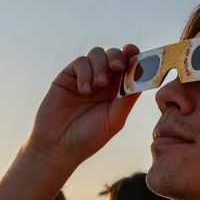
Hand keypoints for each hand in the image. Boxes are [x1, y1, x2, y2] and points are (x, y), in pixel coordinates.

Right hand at [29, 45, 141, 167]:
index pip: (129, 67)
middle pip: (115, 55)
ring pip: (97, 54)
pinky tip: (83, 90)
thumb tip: (141, 76)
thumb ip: (127, 99)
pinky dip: (85, 72)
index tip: (136, 54)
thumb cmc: (88, 138)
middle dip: (118, 57)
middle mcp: (103, 83)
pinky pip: (80, 62)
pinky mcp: (68, 77)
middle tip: (117, 67)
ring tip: (99, 84)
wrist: (58, 146)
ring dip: (101, 65)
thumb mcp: (114, 120)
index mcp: (118, 92)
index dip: (134, 57)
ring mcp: (85, 78)